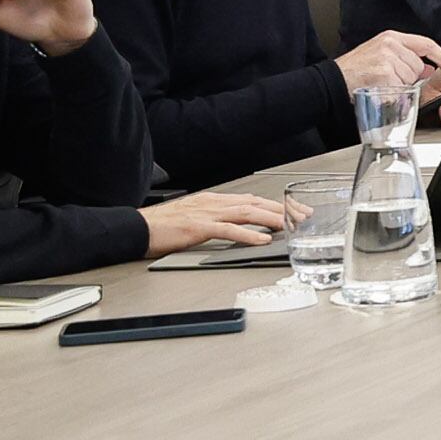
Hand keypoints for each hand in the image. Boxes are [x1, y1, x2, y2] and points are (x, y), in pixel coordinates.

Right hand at [143, 190, 295, 256]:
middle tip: (305, 216)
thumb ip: (219, 221)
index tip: (297, 210)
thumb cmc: (163, 226)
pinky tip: (262, 239)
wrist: (135, 228)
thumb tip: (243, 229)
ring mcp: (206, 214)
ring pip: (247, 212)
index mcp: (214, 201)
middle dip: (283, 209)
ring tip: (291, 225)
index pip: (253, 200)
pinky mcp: (197, 228)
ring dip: (273, 218)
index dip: (278, 205)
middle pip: (256, 203)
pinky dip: (248, 234)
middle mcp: (213, 203)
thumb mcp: (196, 218)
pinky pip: (227, 230)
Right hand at [333, 29, 440, 97]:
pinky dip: (391, 95)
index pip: (426, 44)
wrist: (331, 81)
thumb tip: (429, 68)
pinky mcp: (383, 73)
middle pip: (418, 67)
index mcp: (391, 37)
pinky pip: (400, 90)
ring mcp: (387, 59)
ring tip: (379, 83)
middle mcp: (390, 45)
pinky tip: (377, 90)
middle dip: (407, 78)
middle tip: (385, 78)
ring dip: (398, 87)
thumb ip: (405, 58)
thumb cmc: (354, 70)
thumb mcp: (380, 55)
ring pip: (410, 80)